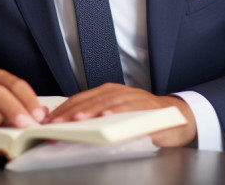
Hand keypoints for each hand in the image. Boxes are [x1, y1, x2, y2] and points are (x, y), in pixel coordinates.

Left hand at [44, 83, 196, 147]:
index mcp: (105, 94)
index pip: (79, 99)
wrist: (177, 118)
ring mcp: (131, 96)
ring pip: (105, 101)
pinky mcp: (145, 103)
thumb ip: (97, 122)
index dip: (62, 110)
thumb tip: (69, 133)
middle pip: (88, 99)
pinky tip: (105, 117)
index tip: (47, 122)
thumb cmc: (142, 120)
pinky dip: (115, 110)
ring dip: (89, 110)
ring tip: (76, 119)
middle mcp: (116, 91)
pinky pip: (128, 106)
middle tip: (55, 123)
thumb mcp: (116, 120)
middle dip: (70, 112)